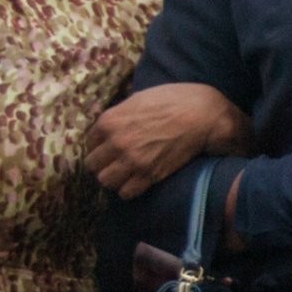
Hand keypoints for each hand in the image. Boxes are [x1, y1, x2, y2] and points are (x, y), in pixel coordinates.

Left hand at [90, 82, 247, 197]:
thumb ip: (120, 114)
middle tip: (115, 163)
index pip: (89, 143)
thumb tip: (114, 123)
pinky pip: (126, 192)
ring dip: (114, 178)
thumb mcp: (138, 99)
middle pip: (93, 165)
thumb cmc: (173, 100)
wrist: (202, 114)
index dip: (99, 146)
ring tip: (124, 174)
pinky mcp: (149, 175)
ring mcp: (132, 161)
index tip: (109, 148)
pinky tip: (136, 182)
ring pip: (106, 181)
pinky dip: (129, 190)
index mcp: (109, 121)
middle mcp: (115, 143)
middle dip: (103, 164)